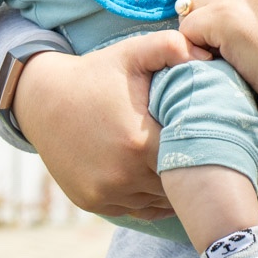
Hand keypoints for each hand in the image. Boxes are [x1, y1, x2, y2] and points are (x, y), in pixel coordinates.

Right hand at [12, 31, 211, 218]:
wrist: (43, 99)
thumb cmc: (97, 73)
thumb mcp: (133, 52)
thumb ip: (171, 47)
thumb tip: (206, 55)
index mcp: (139, 143)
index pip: (191, 157)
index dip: (206, 146)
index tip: (213, 134)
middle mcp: (122, 176)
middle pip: (176, 184)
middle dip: (192, 170)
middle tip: (209, 155)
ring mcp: (106, 193)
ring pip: (158, 201)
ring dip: (171, 187)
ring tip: (188, 168)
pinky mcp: (92, 202)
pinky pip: (136, 210)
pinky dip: (150, 199)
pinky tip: (163, 181)